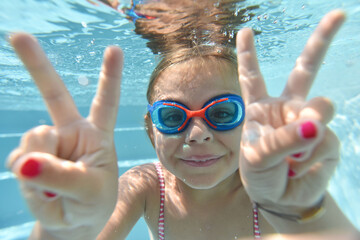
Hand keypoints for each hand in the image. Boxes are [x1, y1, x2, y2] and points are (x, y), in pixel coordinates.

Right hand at [7, 33, 122, 236]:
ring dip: (41, 170)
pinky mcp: (27, 158)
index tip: (115, 49)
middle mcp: (71, 133)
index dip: (110, 76)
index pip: (105, 102)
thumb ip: (60, 177)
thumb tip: (24, 162)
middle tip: (17, 35)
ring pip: (34, 141)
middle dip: (36, 64)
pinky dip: (29, 183)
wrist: (73, 223)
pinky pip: (19, 163)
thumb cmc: (92, 204)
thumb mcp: (88, 193)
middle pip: (54, 94)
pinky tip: (41, 192)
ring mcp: (47, 144)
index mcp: (97, 135)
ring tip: (56, 191)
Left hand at [236, 10, 344, 209]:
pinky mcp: (326, 138)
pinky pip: (323, 138)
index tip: (245, 30)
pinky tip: (301, 167)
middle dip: (321, 41)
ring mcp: (308, 120)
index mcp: (261, 107)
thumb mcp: (258, 156)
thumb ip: (283, 139)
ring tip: (292, 158)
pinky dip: (310, 156)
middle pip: (306, 68)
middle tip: (338, 14)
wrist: (280, 198)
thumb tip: (316, 122)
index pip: (253, 76)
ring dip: (305, 134)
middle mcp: (286, 107)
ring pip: (318, 109)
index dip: (249, 54)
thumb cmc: (261, 174)